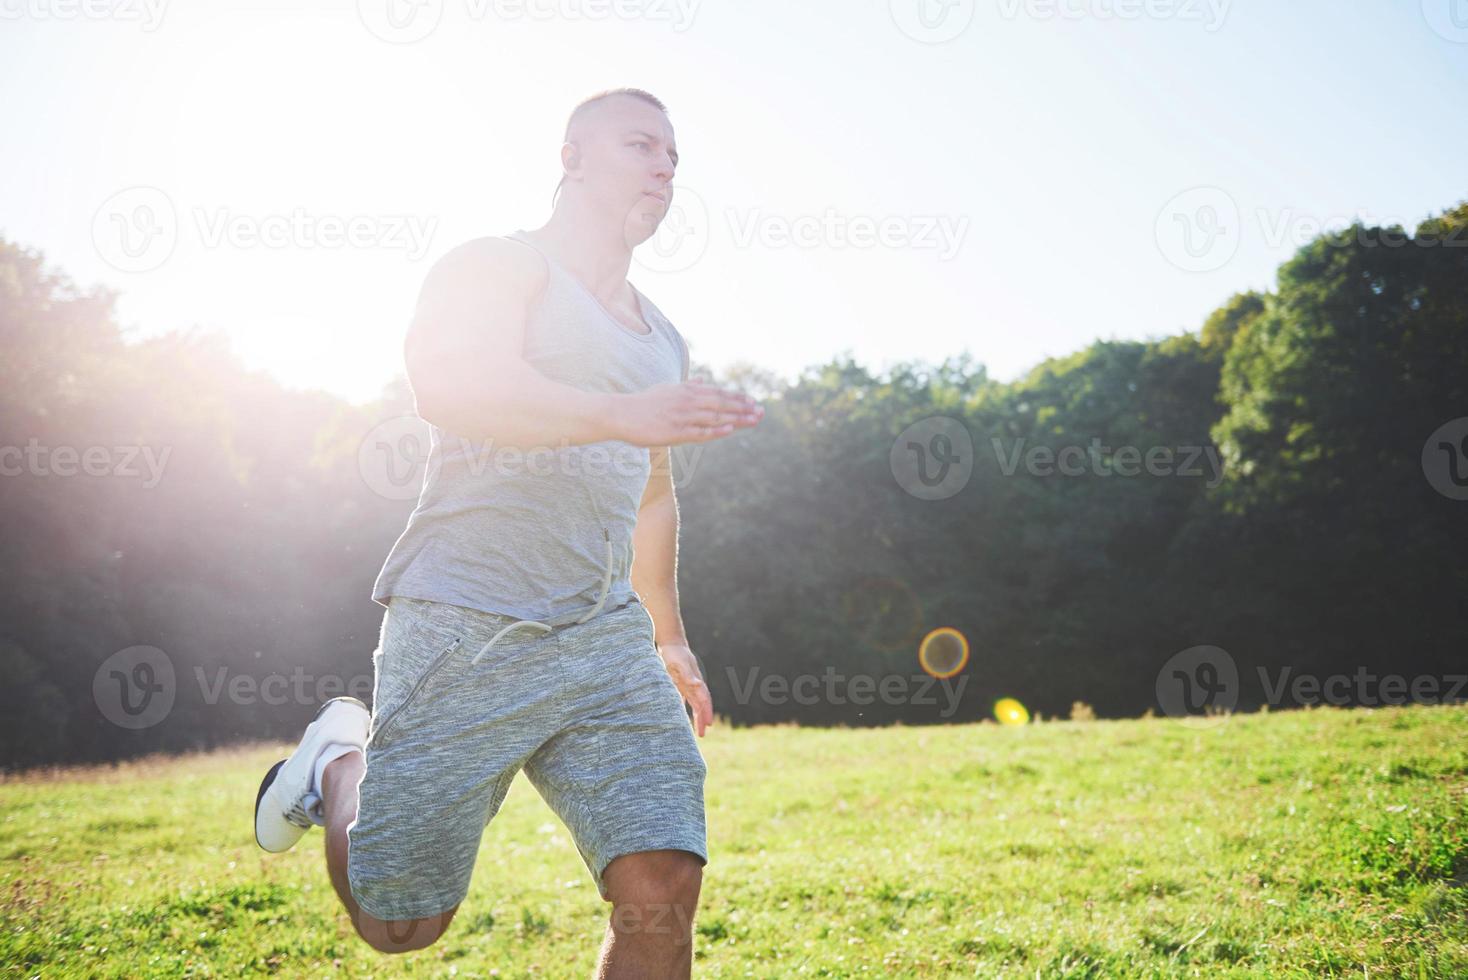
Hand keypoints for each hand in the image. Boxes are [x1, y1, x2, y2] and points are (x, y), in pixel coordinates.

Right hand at [615, 381, 762, 447]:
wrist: (620, 413)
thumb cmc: (643, 403)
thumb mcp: (667, 388)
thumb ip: (687, 386)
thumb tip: (701, 380)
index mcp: (686, 391)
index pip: (718, 393)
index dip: (737, 398)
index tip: (753, 402)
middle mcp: (687, 401)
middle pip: (721, 404)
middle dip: (743, 408)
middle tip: (762, 412)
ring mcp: (682, 416)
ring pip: (715, 417)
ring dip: (736, 418)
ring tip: (754, 420)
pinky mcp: (674, 431)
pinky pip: (699, 431)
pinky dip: (715, 430)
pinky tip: (729, 429)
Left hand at [656, 641, 713, 736]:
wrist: (671, 643)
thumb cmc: (675, 654)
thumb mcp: (680, 664)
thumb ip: (688, 675)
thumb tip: (698, 685)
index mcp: (696, 682)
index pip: (703, 700)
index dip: (706, 712)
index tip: (708, 725)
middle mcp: (694, 685)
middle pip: (701, 704)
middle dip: (702, 719)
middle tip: (702, 734)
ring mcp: (688, 685)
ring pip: (695, 704)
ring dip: (697, 716)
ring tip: (698, 731)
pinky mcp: (680, 684)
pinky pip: (685, 700)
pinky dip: (685, 709)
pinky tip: (682, 718)